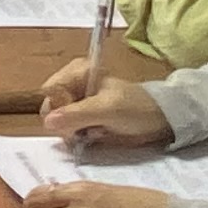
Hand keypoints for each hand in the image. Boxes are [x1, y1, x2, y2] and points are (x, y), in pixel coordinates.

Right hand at [39, 68, 170, 149]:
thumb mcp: (108, 110)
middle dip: (65, 123)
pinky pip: (68, 128)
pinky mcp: (83, 115)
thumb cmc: (136, 108)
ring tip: (94, 132)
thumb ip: (77, 115)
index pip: (48, 92)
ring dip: (72, 131)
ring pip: (58, 120)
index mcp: (77, 71)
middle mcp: (73, 83)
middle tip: (85, 131)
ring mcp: (77, 100)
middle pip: (50, 107)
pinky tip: (93, 135)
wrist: (160, 119)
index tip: (73, 122)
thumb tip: (47, 122)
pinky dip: (78, 135)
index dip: (56, 110)